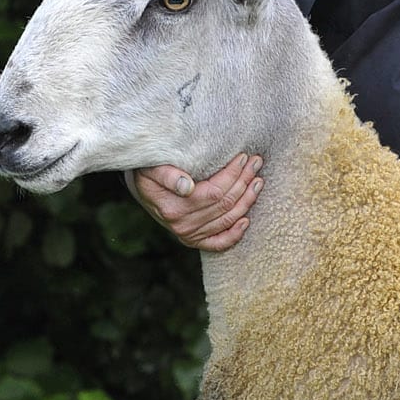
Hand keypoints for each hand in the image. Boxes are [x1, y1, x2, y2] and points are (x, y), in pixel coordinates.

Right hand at [128, 153, 263, 252]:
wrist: (141, 186)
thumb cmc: (149, 170)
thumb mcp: (151, 167)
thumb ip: (167, 175)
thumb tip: (187, 186)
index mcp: (173, 208)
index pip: (214, 192)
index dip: (232, 175)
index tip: (243, 157)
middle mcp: (182, 225)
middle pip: (224, 204)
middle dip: (244, 182)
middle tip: (256, 163)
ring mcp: (189, 235)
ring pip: (227, 219)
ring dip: (247, 200)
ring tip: (257, 181)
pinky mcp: (194, 240)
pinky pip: (219, 243)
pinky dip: (234, 234)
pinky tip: (247, 220)